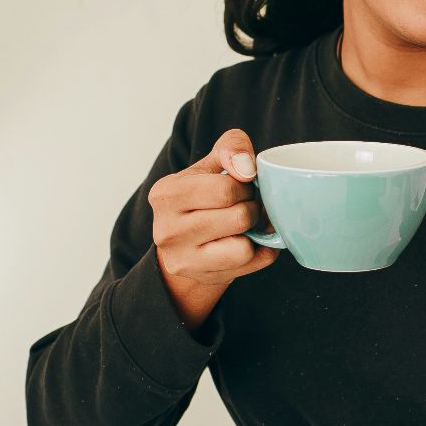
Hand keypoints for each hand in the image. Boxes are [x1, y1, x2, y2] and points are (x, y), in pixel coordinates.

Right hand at [150, 129, 279, 326]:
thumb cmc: (201, 198)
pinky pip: (250, 263)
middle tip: (246, 206)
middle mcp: (167, 229)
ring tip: (245, 225)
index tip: (241, 186)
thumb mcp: (210, 164)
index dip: (245, 186)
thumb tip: (246, 166)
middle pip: (239, 217)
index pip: (225, 189)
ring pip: (244, 246)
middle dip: (252, 208)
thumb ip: (231, 148)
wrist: (185, 244)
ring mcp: (183, 258)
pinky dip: (259, 251)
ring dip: (255, 232)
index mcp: (165, 193)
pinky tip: (247, 242)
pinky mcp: (201, 277)